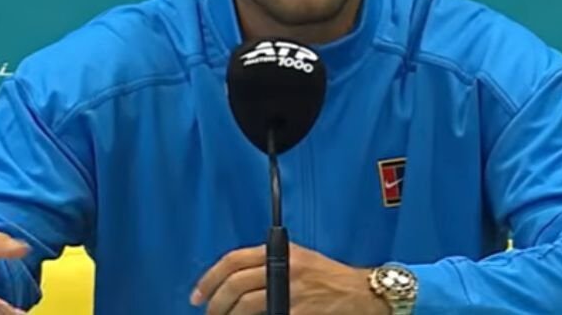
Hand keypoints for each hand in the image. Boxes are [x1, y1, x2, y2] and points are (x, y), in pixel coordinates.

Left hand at [190, 241, 389, 314]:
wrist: (363, 294)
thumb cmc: (331, 279)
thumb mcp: (301, 260)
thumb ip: (272, 264)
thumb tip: (236, 281)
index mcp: (282, 252)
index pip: (234, 260)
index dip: (210, 278)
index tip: (198, 295)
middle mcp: (285, 268)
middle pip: (235, 284)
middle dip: (215, 302)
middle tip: (209, 313)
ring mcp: (292, 292)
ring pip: (246, 305)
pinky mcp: (299, 312)